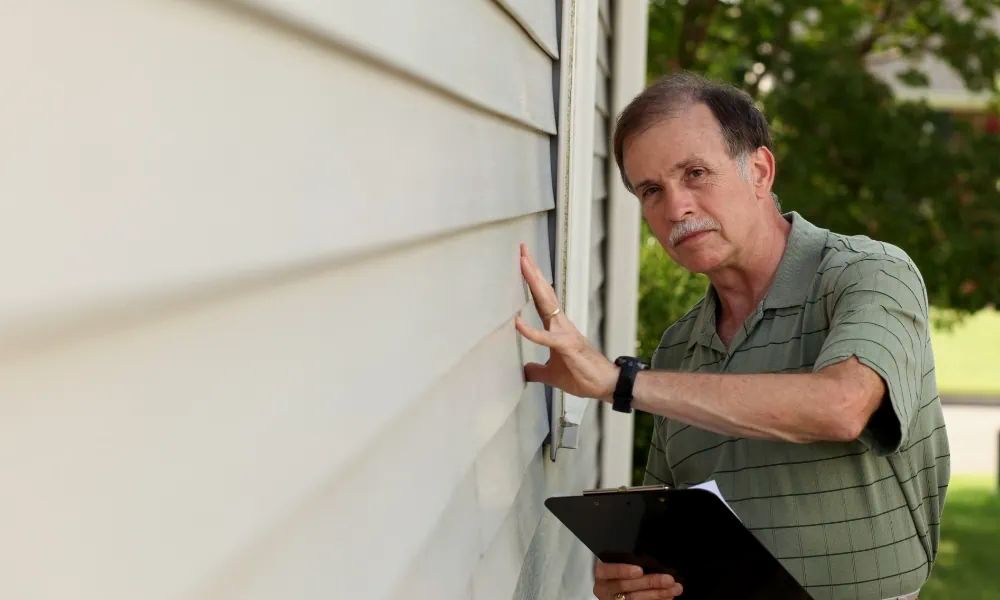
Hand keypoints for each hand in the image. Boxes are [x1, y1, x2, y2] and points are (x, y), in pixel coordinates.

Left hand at [515, 244, 618, 400]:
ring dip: (534, 283)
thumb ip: (537, 370)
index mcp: (556, 327)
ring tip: (524, 265)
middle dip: (532, 271)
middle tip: (522, 251)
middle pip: (543, 293)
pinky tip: (517, 323)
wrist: (605, 385)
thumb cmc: (582, 376)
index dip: (532, 282)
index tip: (524, 264)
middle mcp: (561, 324)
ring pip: (546, 303)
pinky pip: (546, 338)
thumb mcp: (552, 374)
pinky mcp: (566, 347)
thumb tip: (524, 371)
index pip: (541, 299)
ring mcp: (564, 333)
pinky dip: (531, 331)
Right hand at [593, 562, 683, 599]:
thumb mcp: (617, 561)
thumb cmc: (615, 569)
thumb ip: (628, 561)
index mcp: (601, 573)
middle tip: (668, 579)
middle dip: (649, 583)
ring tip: (674, 588)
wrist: (611, 587)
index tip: (639, 570)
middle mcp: (604, 589)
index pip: (608, 571)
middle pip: (625, 587)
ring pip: (634, 599)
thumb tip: (651, 562)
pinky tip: (668, 597)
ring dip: (658, 594)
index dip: (623, 570)